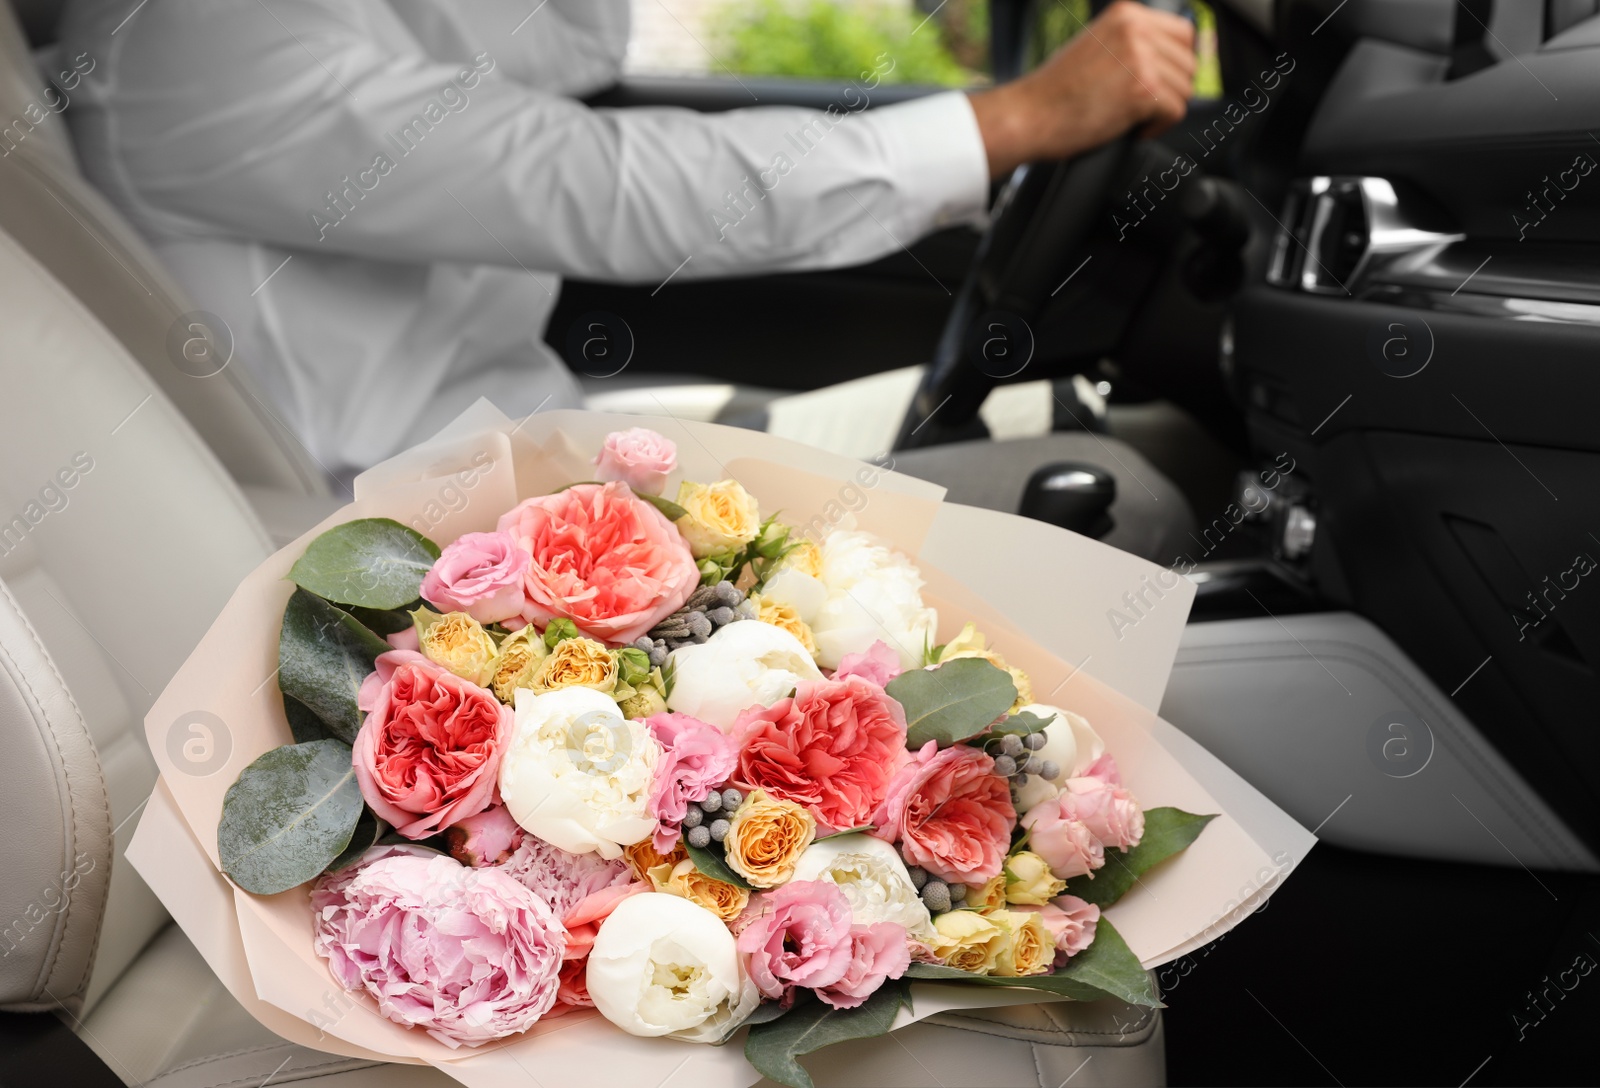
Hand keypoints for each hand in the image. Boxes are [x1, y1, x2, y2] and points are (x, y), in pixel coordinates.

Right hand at [969, 1, 1195, 177]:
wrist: (1029, 115)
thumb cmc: (1055, 91)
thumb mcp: (1096, 46)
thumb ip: (1131, 43)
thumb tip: (1170, 58)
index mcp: (1126, 14)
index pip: (1184, 33)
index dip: (1178, 62)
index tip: (1162, 82)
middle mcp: (1136, 29)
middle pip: (1188, 63)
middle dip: (1170, 90)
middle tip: (1141, 105)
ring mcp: (1141, 58)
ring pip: (1185, 89)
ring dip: (1162, 110)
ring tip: (1131, 117)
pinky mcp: (1143, 89)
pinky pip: (1175, 112)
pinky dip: (1157, 128)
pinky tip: (1132, 129)